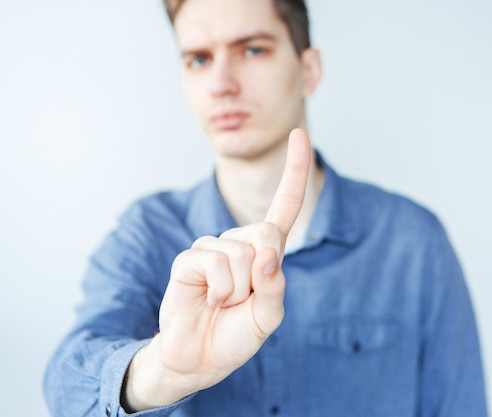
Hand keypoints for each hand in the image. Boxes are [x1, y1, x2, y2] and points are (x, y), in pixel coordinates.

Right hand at [123, 129, 310, 410]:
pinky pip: (216, 264)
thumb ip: (276, 287)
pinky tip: (208, 300)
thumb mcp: (268, 316)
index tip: (300, 134)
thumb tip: (267, 255)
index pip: (284, 205)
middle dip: (263, 273)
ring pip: (242, 254)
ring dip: (239, 291)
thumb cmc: (235, 334)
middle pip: (267, 234)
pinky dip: (220, 291)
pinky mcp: (189, 259)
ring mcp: (212, 248)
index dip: (294, 171)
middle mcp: (239, 242)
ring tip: (223, 303)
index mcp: (264, 251)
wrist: (200, 358)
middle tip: (243, 298)